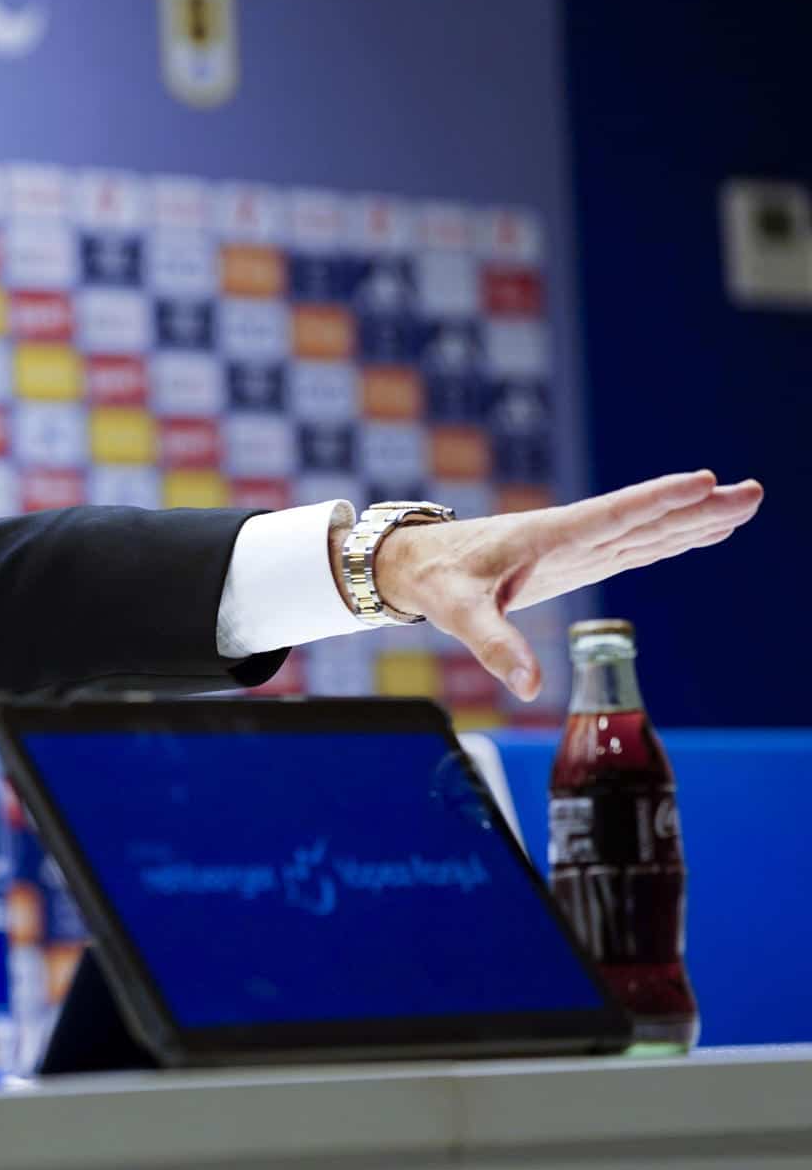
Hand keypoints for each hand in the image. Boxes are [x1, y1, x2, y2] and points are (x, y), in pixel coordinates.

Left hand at [371, 471, 762, 699]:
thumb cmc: (437, 581)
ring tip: (744, 502)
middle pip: (644, 520)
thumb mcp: (458, 613)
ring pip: (646, 531)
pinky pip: (633, 546)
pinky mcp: (576, 561)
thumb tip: (528, 687)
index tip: (704, 482)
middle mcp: (570, 538)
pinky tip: (700, 530)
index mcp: (547, 539)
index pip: (612, 517)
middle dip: (697, 508)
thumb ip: (495, 646)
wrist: (417, 564)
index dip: (657, 502)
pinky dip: (669, 537)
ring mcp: (577, 549)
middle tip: (752, 492)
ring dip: (693, 519)